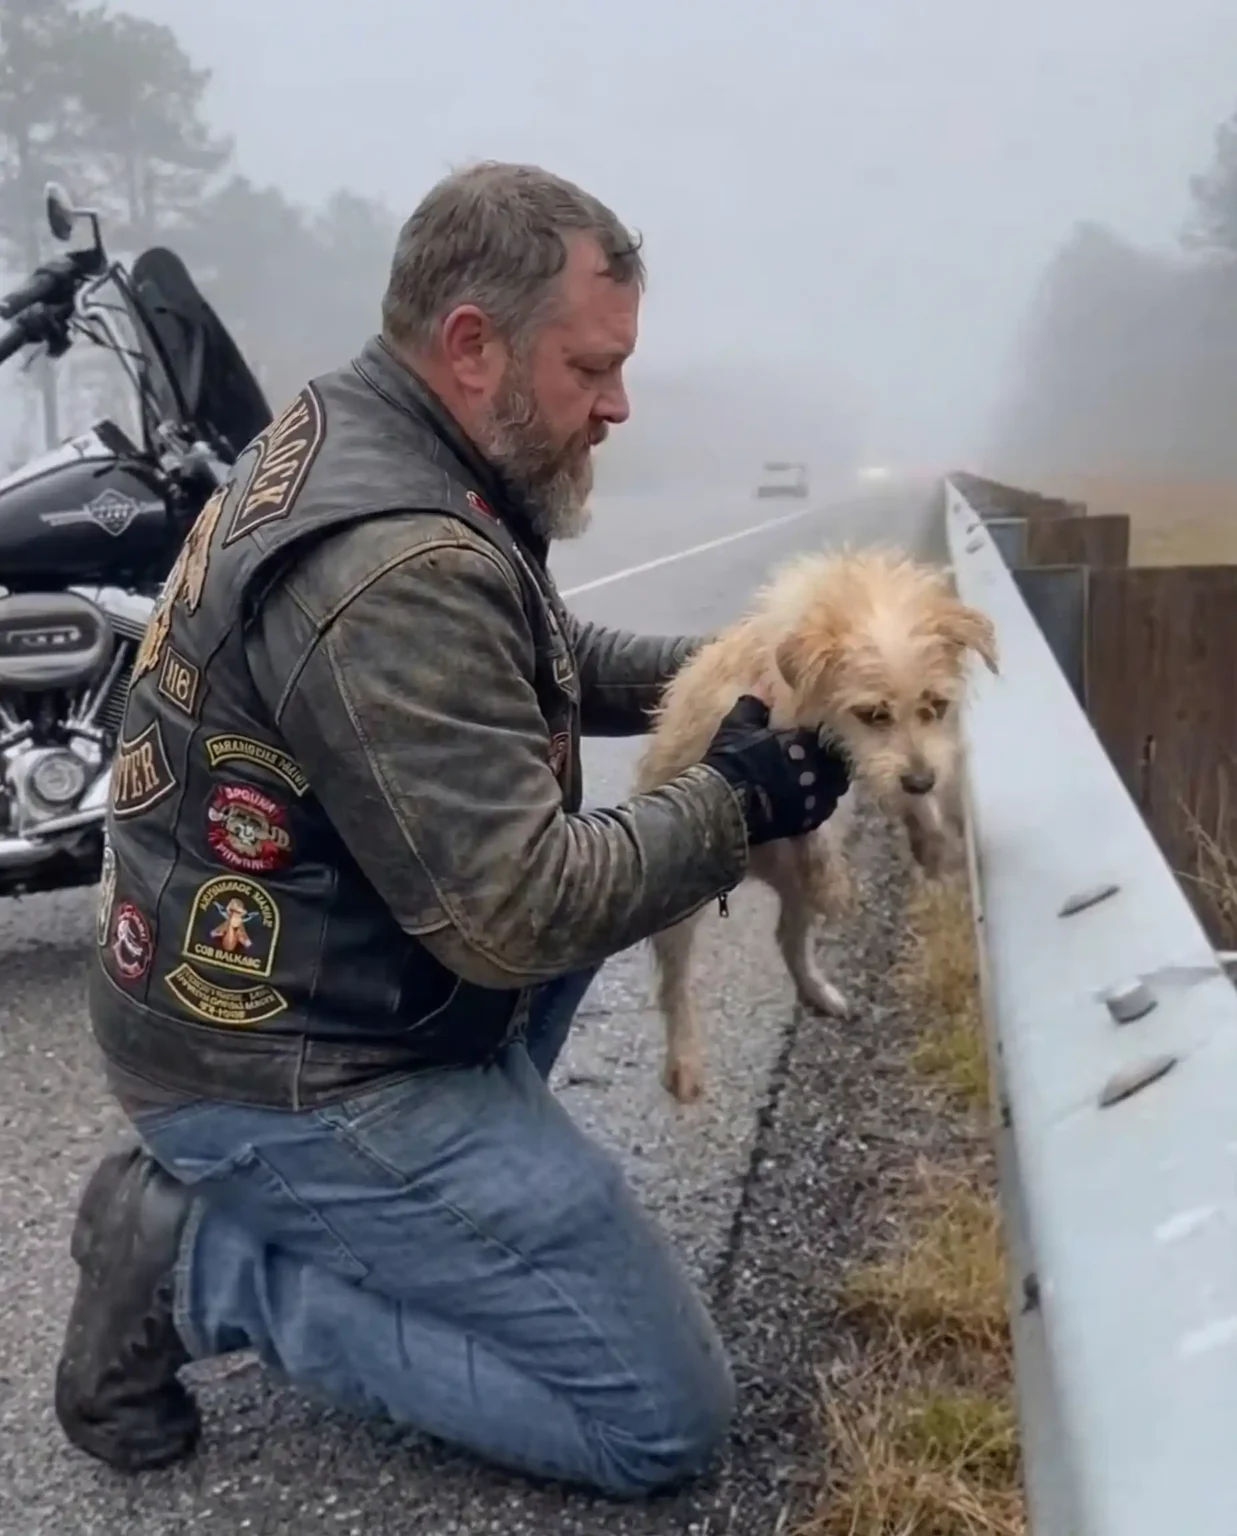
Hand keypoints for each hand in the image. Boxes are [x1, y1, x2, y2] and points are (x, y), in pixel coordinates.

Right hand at [702, 694, 850, 846]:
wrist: (722, 803)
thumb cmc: (732, 759)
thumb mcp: (738, 724)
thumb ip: (755, 704)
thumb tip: (764, 685)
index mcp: (803, 744)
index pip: (825, 736)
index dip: (822, 736)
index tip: (817, 736)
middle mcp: (815, 771)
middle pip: (837, 764)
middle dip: (832, 761)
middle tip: (824, 759)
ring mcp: (813, 798)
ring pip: (834, 789)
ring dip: (829, 783)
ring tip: (820, 780)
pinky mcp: (805, 821)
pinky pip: (822, 811)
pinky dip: (819, 805)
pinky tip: (810, 801)